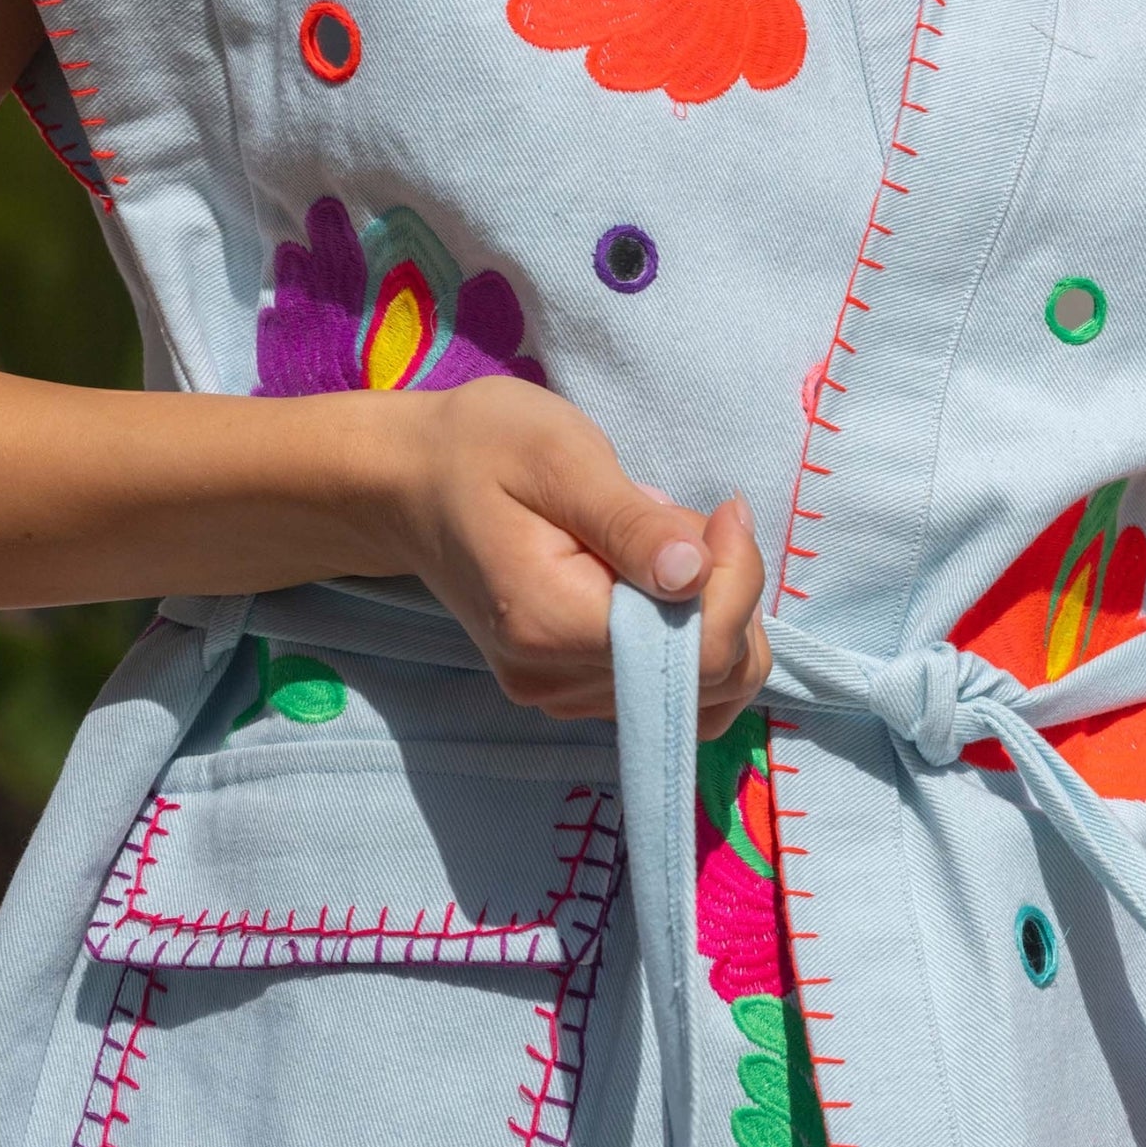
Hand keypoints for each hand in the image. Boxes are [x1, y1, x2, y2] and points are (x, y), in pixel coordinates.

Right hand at [375, 377, 769, 733]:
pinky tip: (659, 581)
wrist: (408, 486)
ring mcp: (561, 696)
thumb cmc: (479, 451)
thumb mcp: (559, 457)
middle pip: (707, 682)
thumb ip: (629, 522)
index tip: (725, 512)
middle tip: (701, 523)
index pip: (697, 651)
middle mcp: (557, 681)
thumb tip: (693, 572)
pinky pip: (663, 688)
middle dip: (731, 600)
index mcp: (553, 625)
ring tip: (672, 548)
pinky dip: (686, 637)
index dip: (737, 584)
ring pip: (696, 692)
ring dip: (714, 619)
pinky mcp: (569, 691)